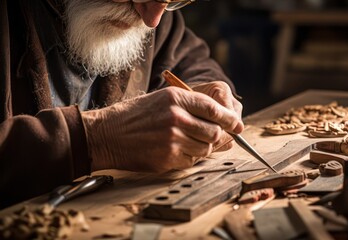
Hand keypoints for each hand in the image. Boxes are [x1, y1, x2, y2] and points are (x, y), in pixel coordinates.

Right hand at [81, 87, 243, 172]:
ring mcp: (172, 139)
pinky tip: (177, 150)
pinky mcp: (168, 158)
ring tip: (189, 142)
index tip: (238, 125)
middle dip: (219, 136)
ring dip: (204, 147)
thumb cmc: (135, 116)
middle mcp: (176, 117)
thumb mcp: (162, 99)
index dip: (230, 118)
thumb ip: (191, 106)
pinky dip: (190, 157)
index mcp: (176, 98)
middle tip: (215, 137)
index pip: (214, 109)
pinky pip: (192, 161)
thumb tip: (220, 118)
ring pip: (206, 148)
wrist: (107, 134)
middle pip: (215, 132)